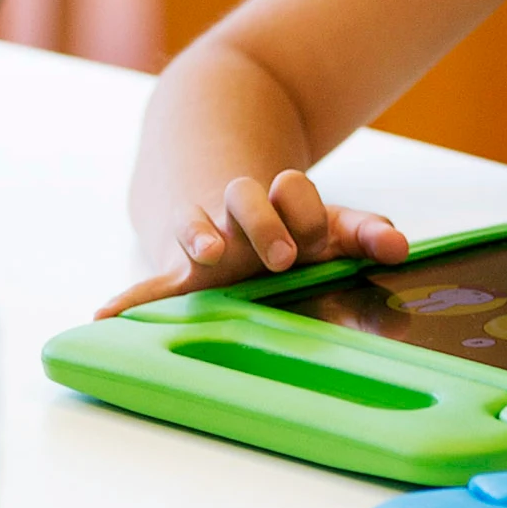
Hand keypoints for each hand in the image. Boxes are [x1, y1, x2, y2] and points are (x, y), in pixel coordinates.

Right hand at [99, 168, 407, 315]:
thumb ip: (363, 233)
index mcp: (278, 204)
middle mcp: (237, 216)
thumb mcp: (326, 225)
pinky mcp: (175, 270)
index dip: (302, 207)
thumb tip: (401, 249)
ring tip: (209, 253)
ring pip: (198, 225)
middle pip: (245, 199)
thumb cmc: (285, 227)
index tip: (311, 238)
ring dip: (203, 235)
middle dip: (264, 224)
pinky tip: (105, 318)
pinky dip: (129, 302)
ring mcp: (203, 240)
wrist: (213, 189)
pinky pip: (149, 286)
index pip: (293, 191)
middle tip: (282, 255)